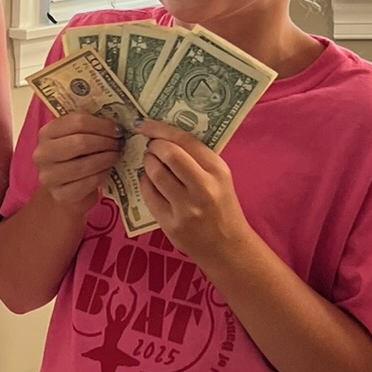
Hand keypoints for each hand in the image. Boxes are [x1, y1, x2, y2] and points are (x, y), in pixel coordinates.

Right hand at [32, 111, 122, 208]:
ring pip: (84, 164)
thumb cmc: (74, 158)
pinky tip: (108, 171)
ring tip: (116, 156)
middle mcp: (42, 153)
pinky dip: (101, 176)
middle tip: (119, 144)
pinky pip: (87, 183)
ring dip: (106, 159)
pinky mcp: (59, 194)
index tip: (117, 129)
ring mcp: (48, 176)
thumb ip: (89, 128)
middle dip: (105, 142)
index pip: (77, 122)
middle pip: (80, 142)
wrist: (65, 189)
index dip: (102, 125)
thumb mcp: (76, 137)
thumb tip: (116, 125)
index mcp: (46, 132)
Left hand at [138, 121, 248, 262]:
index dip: (160, 128)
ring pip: (155, 173)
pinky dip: (145, 183)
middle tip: (151, 147)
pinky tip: (149, 182)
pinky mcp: (171, 223)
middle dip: (153, 146)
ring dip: (147, 163)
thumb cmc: (222, 207)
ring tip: (150, 163)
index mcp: (217, 170)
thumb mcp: (220, 178)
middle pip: (167, 153)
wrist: (227, 247)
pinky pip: (148, 194)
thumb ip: (197, 158)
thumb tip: (164, 136)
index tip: (144, 124)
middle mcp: (203, 187)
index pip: (185, 140)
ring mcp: (186, 207)